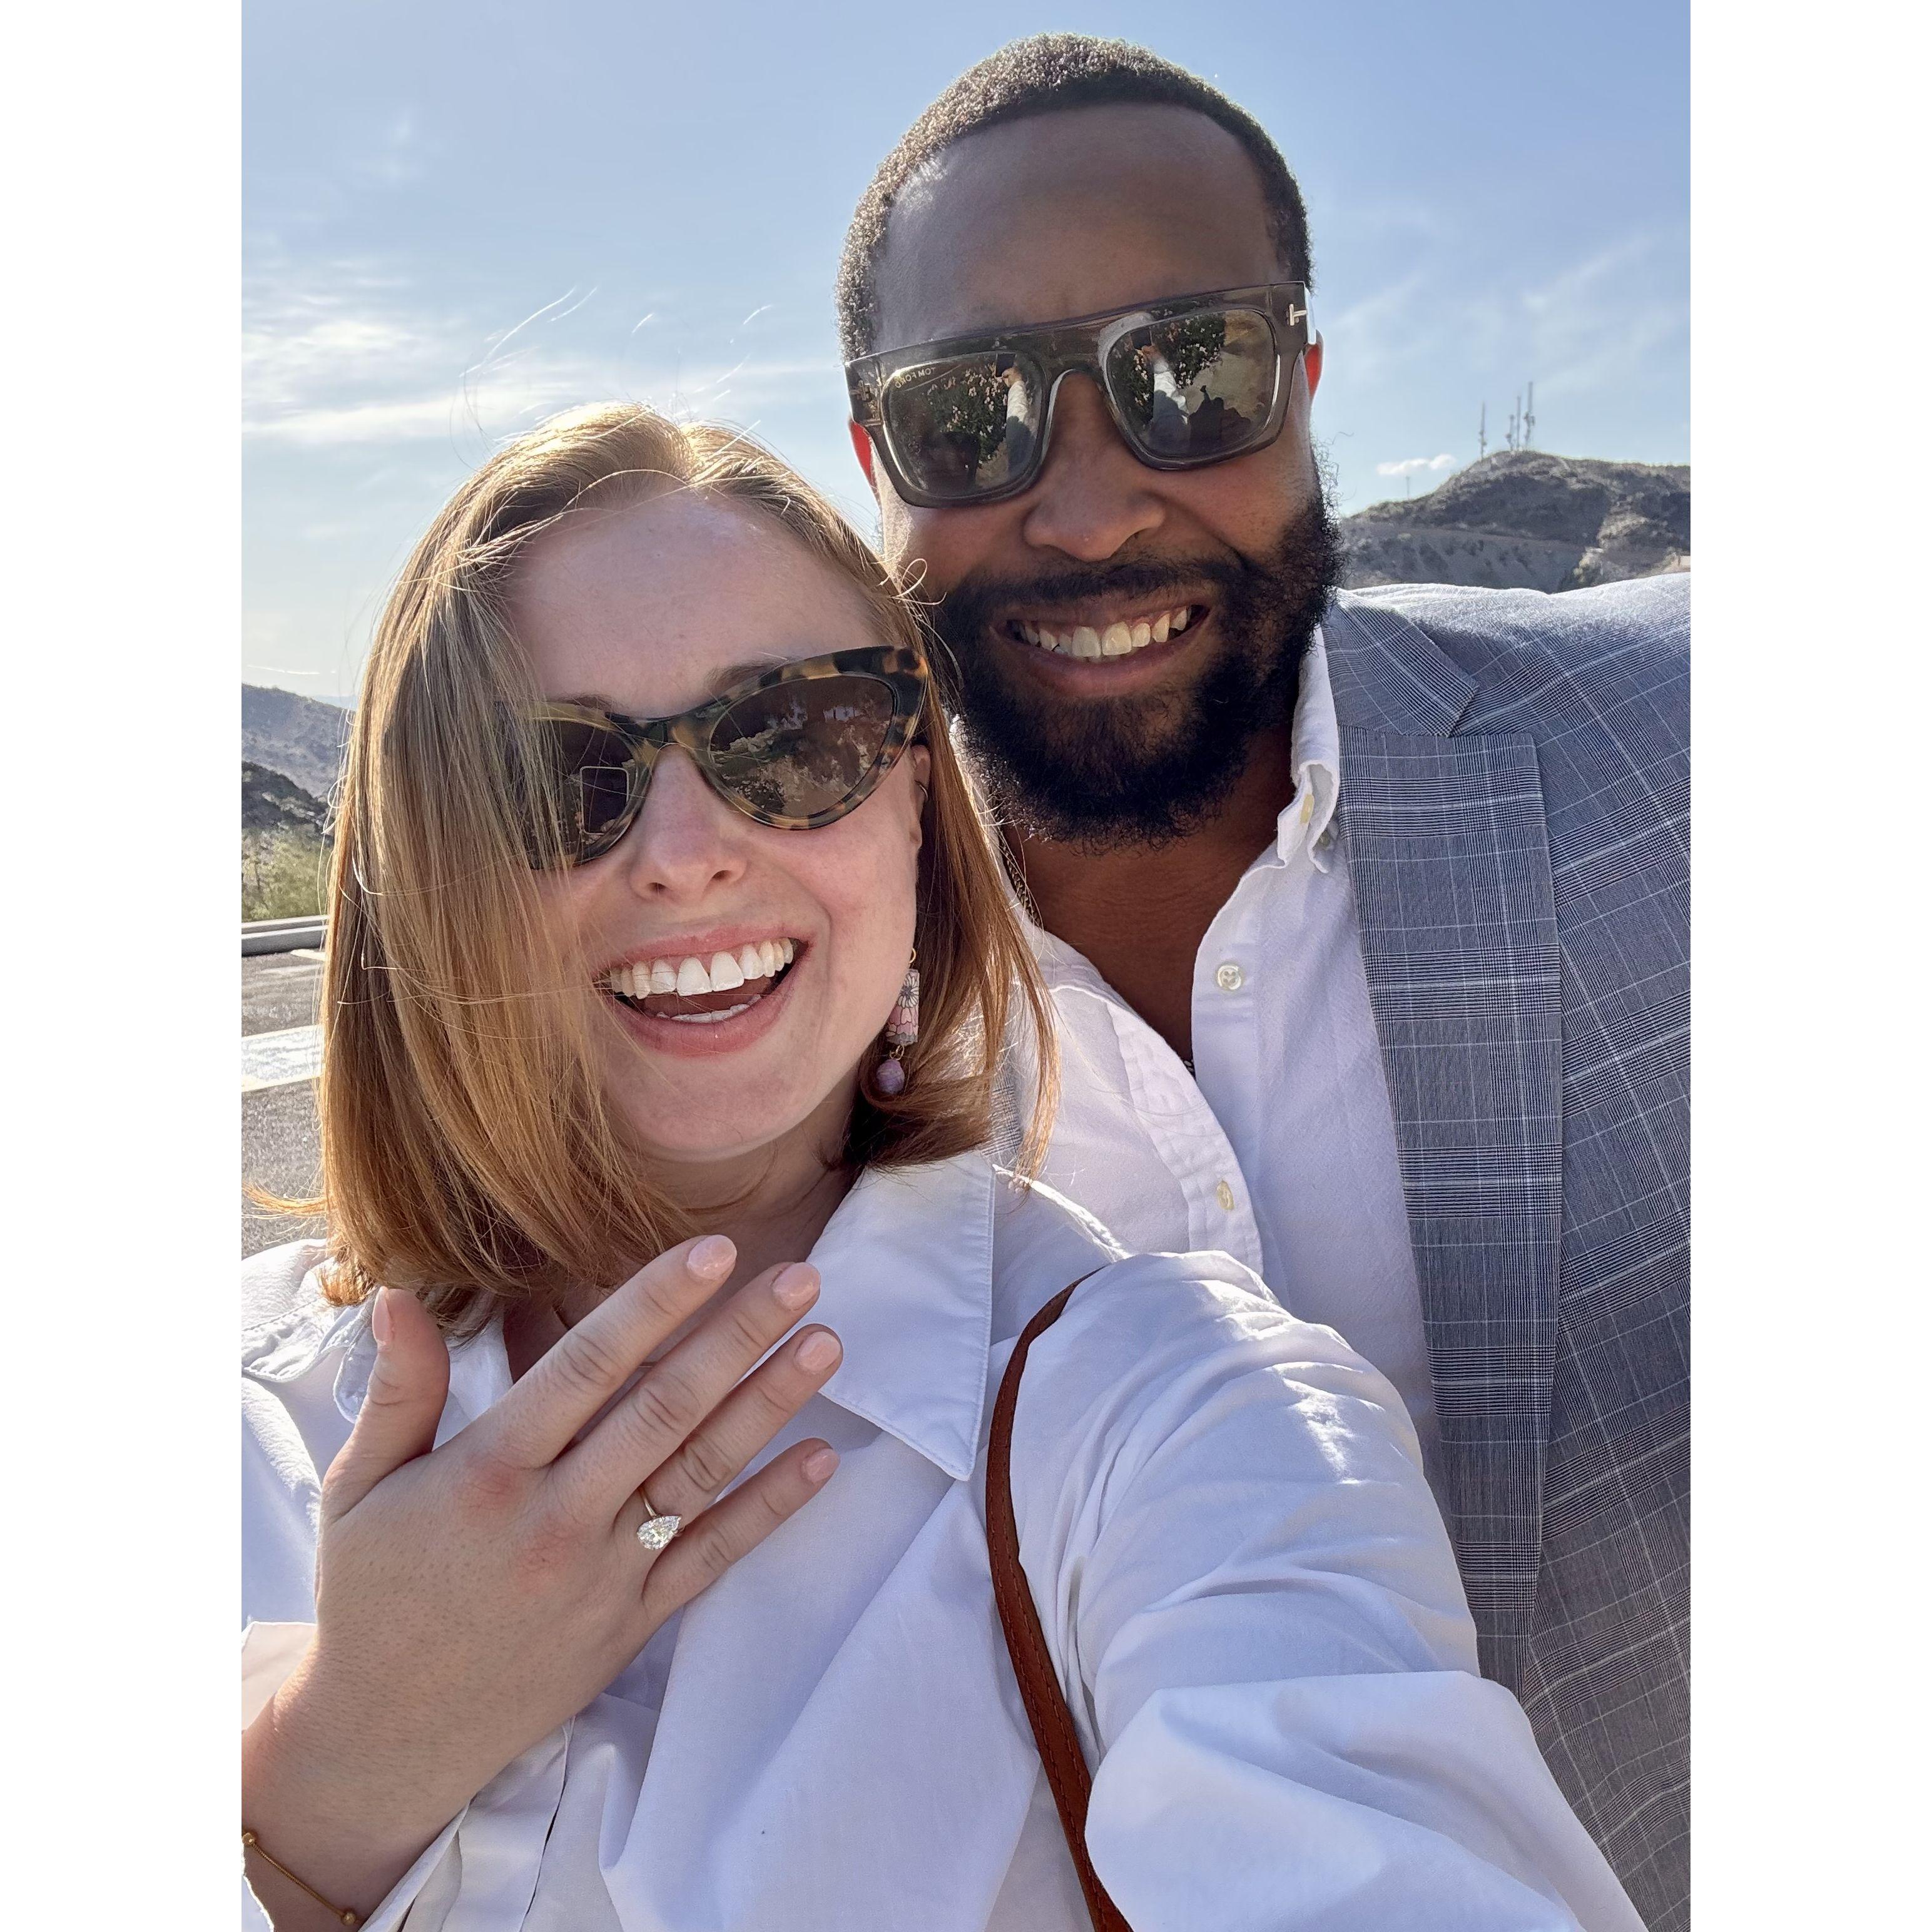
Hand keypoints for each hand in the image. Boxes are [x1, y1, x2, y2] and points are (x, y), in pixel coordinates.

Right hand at [241, 1234, 839, 1921]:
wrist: (388, 1738)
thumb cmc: (372, 1597)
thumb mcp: (360, 1488)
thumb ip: (399, 1391)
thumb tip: (399, 1298)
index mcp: (489, 1472)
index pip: (588, 1368)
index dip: (655, 1304)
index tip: (715, 1251)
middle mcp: (556, 1518)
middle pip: (664, 1409)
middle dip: (738, 1336)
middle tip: (802, 1276)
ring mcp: (603, 1575)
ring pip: (701, 1473)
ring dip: (769, 1405)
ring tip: (827, 1344)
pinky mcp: (632, 1623)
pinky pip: (712, 1557)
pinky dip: (771, 1508)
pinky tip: (823, 1458)